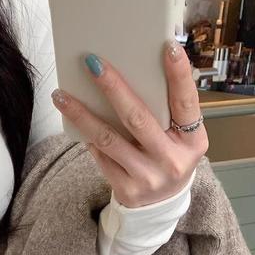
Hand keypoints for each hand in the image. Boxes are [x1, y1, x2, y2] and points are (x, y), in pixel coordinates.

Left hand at [50, 41, 207, 208]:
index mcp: (193, 142)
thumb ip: (168, 112)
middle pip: (138, 118)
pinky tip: (72, 119)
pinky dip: (87, 136)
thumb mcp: (181, 139)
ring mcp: (148, 177)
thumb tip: (140, 68)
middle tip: (93, 63)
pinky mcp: (126, 189)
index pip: (186, 103)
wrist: (160, 207)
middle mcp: (172, 160)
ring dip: (82, 114)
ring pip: (109, 139)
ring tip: (62, 95)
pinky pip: (101, 157)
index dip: (179, 75)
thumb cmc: (168, 159)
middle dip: (113, 87)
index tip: (168, 47)